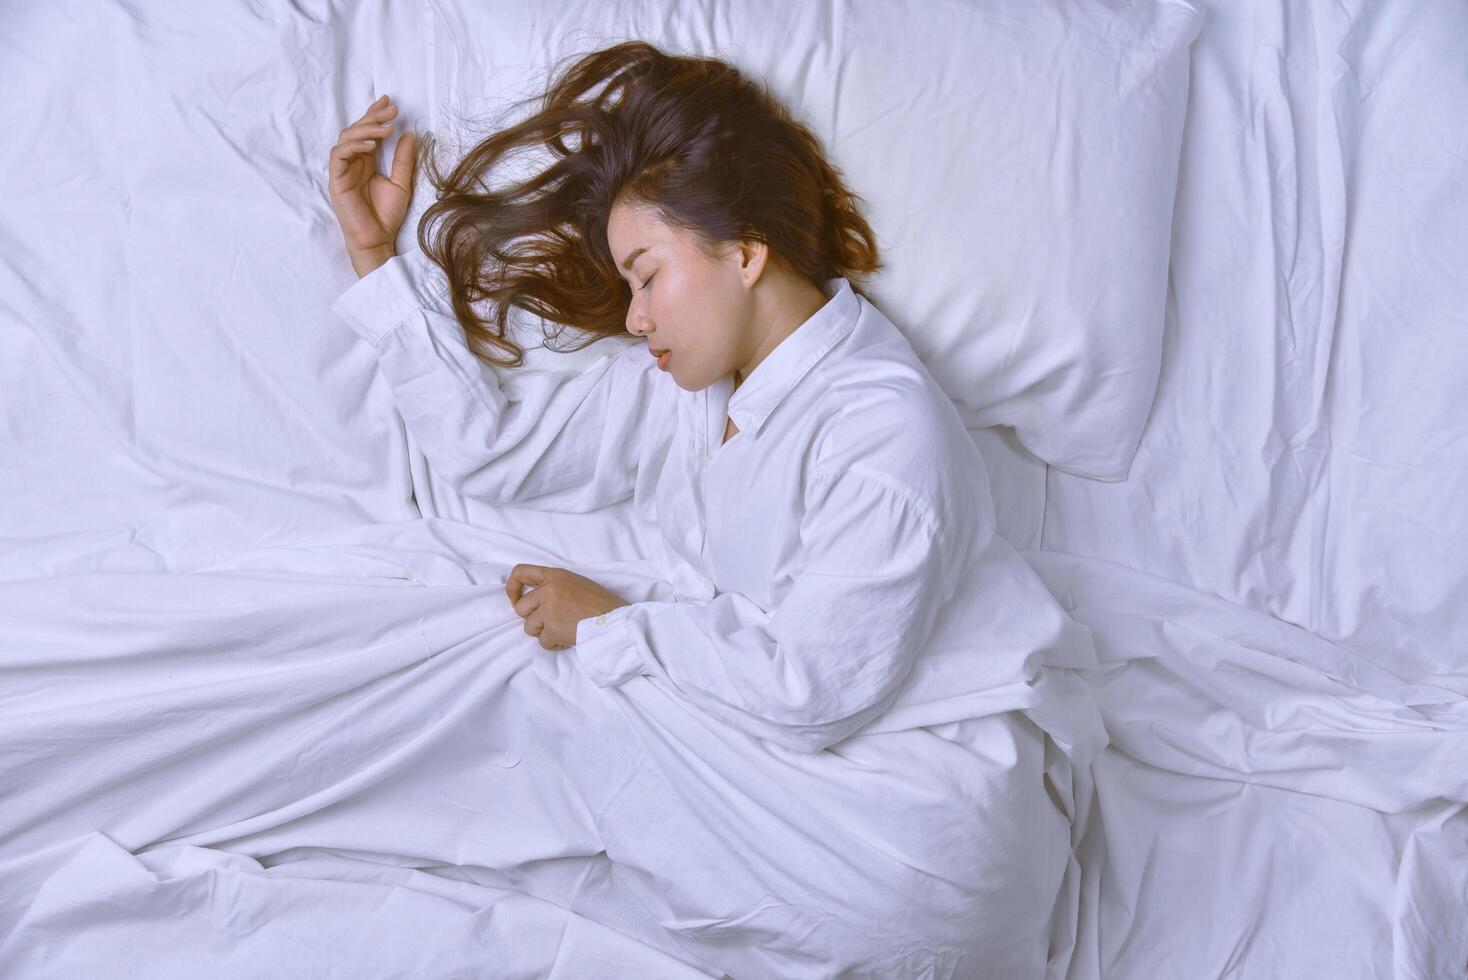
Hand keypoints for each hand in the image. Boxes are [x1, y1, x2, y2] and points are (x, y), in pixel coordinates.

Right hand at [327, 95, 416, 272]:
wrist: (377, 239)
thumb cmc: (386, 215)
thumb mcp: (401, 183)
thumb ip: (403, 160)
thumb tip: (409, 135)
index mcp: (366, 161)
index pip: (368, 132)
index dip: (375, 115)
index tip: (389, 101)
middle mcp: (353, 162)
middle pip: (356, 130)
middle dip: (373, 117)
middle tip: (391, 109)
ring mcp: (343, 170)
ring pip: (346, 138)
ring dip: (365, 129)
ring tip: (386, 128)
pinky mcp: (336, 180)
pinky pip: (338, 155)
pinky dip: (353, 146)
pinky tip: (371, 144)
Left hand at [506, 564, 630, 650]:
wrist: (616, 621)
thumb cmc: (602, 604)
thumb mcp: (577, 583)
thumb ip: (555, 586)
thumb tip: (535, 600)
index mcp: (555, 576)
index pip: (520, 572)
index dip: (512, 587)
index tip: (515, 599)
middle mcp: (548, 590)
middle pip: (520, 607)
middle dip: (533, 618)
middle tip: (550, 622)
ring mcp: (549, 610)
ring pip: (529, 627)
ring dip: (544, 632)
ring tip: (564, 630)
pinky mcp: (552, 629)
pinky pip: (543, 642)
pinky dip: (554, 644)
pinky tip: (569, 638)